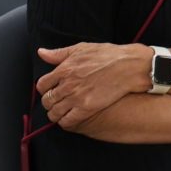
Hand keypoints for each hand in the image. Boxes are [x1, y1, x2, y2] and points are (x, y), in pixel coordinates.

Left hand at [35, 42, 151, 130]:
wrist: (128, 66)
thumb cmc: (107, 55)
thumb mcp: (81, 49)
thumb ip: (59, 54)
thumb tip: (41, 53)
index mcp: (64, 69)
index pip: (42, 85)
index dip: (45, 89)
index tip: (50, 90)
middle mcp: (68, 84)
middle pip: (47, 100)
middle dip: (49, 102)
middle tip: (55, 103)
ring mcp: (77, 97)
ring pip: (55, 112)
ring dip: (55, 114)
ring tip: (61, 112)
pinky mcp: (87, 108)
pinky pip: (67, 121)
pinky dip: (65, 122)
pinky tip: (69, 119)